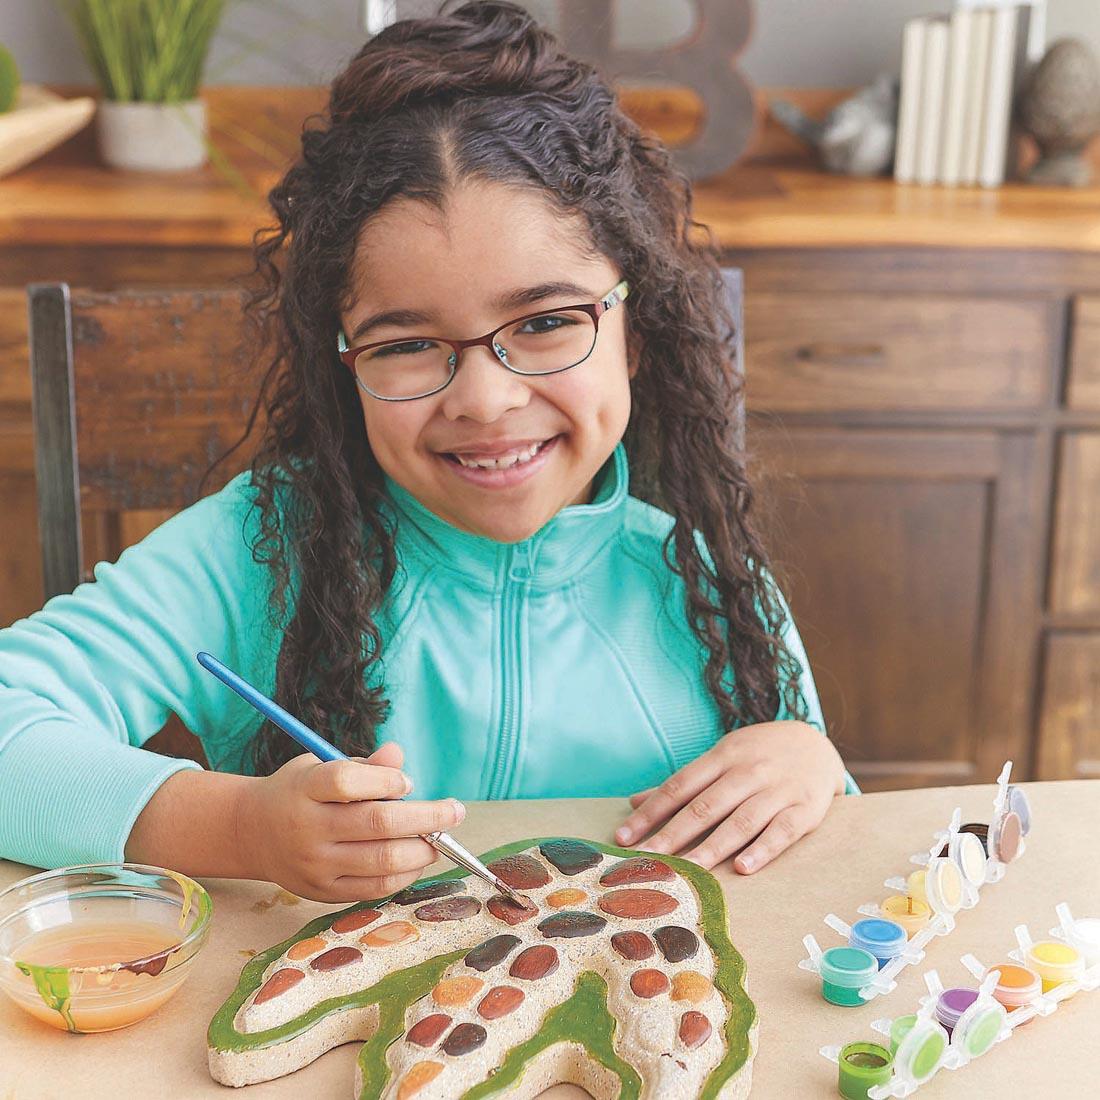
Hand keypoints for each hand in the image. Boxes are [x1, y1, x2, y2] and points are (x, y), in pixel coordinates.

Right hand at [234, 741, 464, 901]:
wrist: (252, 833)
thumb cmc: (301, 791)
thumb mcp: (320, 765)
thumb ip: (363, 765)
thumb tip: (398, 756)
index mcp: (305, 788)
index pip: (347, 781)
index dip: (386, 780)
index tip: (408, 782)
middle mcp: (307, 827)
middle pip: (376, 824)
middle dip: (427, 817)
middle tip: (455, 810)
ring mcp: (314, 864)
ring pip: (381, 861)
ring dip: (422, 850)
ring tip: (440, 838)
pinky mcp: (321, 891)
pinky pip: (373, 888)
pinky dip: (404, 875)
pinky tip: (418, 859)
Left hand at [614, 721, 844, 873]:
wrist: (818, 745)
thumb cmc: (760, 755)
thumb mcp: (722, 757)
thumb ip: (684, 782)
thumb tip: (635, 800)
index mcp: (723, 756)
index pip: (680, 786)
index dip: (651, 812)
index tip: (624, 836)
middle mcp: (748, 771)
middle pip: (705, 806)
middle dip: (673, 834)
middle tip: (647, 859)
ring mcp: (778, 790)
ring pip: (741, 820)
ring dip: (712, 846)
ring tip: (688, 869)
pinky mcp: (806, 809)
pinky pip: (782, 831)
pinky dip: (762, 849)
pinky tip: (743, 868)